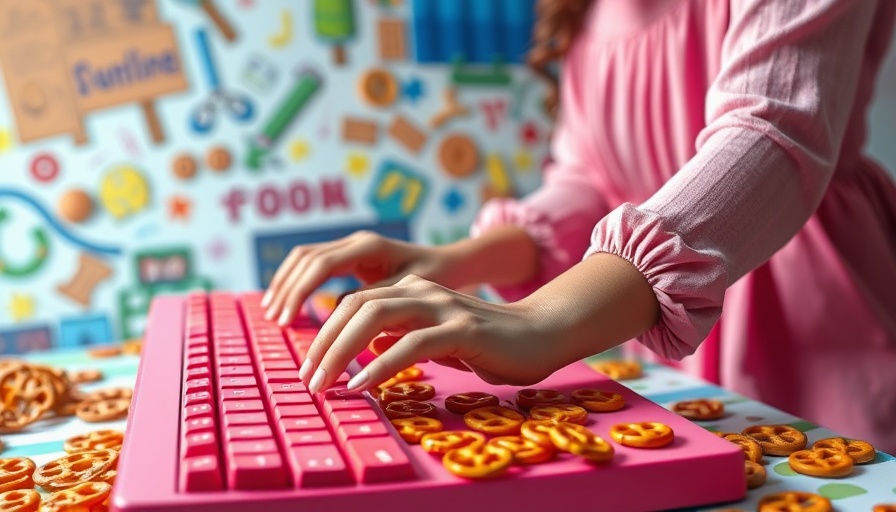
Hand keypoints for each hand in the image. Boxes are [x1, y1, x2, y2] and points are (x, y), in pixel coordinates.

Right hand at [263, 231, 459, 325]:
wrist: (452, 263)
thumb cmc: (439, 278)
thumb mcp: (410, 291)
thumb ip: (375, 298)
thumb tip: (337, 311)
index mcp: (370, 247)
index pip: (321, 265)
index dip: (300, 292)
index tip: (287, 319)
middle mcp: (356, 241)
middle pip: (306, 258)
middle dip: (287, 289)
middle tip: (275, 320)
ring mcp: (352, 246)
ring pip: (305, 258)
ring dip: (286, 284)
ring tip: (274, 314)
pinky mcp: (351, 256)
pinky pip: (314, 265)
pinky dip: (297, 283)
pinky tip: (289, 305)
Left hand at [298, 274, 562, 393]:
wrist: (543, 334)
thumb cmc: (488, 342)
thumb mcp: (435, 336)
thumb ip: (401, 335)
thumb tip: (362, 350)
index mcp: (412, 290)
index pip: (354, 303)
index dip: (325, 333)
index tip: (310, 367)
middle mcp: (422, 291)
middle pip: (356, 305)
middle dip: (323, 342)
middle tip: (306, 379)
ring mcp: (443, 308)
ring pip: (376, 317)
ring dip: (342, 352)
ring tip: (323, 385)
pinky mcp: (463, 330)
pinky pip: (412, 344)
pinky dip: (382, 365)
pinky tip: (362, 385)